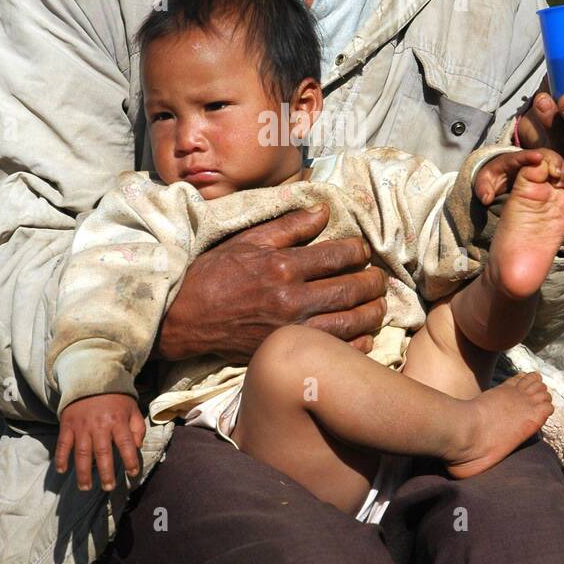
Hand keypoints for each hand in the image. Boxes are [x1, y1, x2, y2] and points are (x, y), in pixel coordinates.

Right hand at [55, 393, 146, 491]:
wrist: (90, 378)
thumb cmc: (115, 398)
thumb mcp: (132, 409)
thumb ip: (137, 428)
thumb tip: (136, 448)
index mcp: (117, 420)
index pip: (126, 443)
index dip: (130, 460)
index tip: (132, 473)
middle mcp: (99, 425)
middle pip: (103, 452)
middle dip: (106, 473)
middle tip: (108, 488)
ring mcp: (81, 426)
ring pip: (82, 453)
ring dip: (83, 472)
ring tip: (85, 488)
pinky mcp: (67, 425)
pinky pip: (63, 444)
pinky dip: (61, 458)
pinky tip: (62, 471)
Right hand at [152, 203, 387, 363]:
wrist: (184, 318)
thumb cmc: (214, 275)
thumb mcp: (247, 241)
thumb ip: (288, 226)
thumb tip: (323, 211)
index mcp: (283, 265)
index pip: (339, 255)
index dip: (359, 251)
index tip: (362, 250)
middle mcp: (291, 298)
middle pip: (351, 290)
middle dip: (373, 282)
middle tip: (378, 278)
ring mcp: (291, 329)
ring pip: (350, 322)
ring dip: (373, 312)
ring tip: (378, 304)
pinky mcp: (287, 351)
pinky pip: (334, 351)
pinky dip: (357, 343)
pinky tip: (362, 334)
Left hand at [473, 147, 563, 204]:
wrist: (501, 178)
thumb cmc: (493, 178)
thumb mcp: (484, 183)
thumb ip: (483, 189)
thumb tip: (486, 198)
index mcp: (512, 160)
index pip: (521, 156)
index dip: (530, 155)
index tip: (538, 158)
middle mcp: (530, 161)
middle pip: (546, 155)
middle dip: (553, 161)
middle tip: (557, 173)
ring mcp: (542, 167)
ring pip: (557, 163)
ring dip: (563, 170)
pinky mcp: (549, 176)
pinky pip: (563, 174)